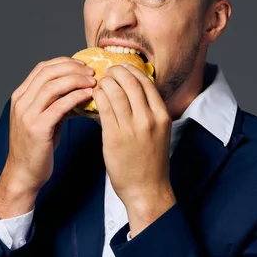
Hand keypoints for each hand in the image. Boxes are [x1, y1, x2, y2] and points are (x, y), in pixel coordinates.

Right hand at [0, 57, 95, 217]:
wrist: (24, 173)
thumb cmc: (36, 146)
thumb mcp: (43, 118)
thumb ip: (55, 102)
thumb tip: (78, 89)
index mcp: (20, 96)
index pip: (42, 68)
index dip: (64, 62)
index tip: (82, 64)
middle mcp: (21, 102)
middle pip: (48, 73)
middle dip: (73, 69)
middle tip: (91, 72)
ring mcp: (27, 114)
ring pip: (53, 86)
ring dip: (76, 80)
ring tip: (93, 81)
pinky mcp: (38, 128)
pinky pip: (60, 106)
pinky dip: (76, 97)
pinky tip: (89, 96)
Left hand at [93, 63, 175, 236]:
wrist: (147, 189)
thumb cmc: (151, 160)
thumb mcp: (159, 131)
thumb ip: (149, 110)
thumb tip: (132, 88)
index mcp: (162, 114)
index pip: (146, 81)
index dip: (131, 70)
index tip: (121, 68)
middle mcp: (149, 118)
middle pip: (130, 82)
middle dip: (115, 72)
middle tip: (106, 72)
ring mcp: (132, 128)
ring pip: (114, 92)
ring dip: (104, 83)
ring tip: (98, 84)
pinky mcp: (114, 137)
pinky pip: (103, 108)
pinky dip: (97, 97)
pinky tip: (94, 96)